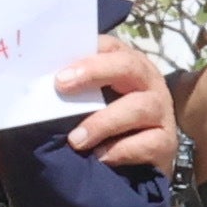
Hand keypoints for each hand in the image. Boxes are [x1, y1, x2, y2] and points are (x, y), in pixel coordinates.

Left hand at [56, 37, 175, 174]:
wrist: (145, 159)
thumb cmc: (110, 122)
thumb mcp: (94, 100)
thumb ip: (75, 89)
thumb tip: (40, 87)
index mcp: (129, 64)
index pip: (110, 47)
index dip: (86, 56)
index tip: (58, 72)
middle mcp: (149, 82)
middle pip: (128, 66)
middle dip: (94, 72)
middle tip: (61, 85)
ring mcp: (161, 111)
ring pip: (138, 108)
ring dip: (103, 122)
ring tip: (76, 140)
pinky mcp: (166, 142)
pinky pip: (148, 143)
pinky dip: (120, 150)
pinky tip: (100, 157)